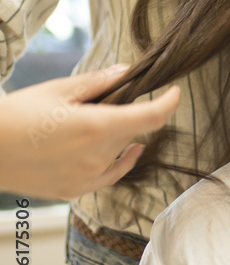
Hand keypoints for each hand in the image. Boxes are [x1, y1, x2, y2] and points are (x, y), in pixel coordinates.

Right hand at [0, 65, 179, 198]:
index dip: (169, 103)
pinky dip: (117, 160)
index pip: (151, 117)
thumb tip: (126, 73)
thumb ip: (99, 82)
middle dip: (129, 114)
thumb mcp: (59, 90)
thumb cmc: (18, 116)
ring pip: (122, 153)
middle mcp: (97, 157)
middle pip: (133, 132)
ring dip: (119, 137)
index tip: (175, 93)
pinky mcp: (75, 191)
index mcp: (96, 127)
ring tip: (90, 124)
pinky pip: (109, 175)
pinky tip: (119, 150)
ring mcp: (87, 179)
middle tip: (103, 102)